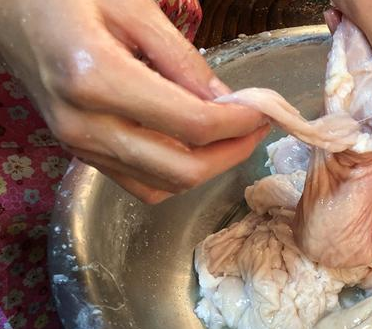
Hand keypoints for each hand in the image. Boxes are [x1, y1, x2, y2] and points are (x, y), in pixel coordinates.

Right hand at [0, 0, 268, 202]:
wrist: (8, 11)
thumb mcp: (132, 7)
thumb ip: (183, 60)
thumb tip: (226, 102)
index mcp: (96, 80)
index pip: (191, 125)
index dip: (238, 124)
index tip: (264, 110)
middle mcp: (84, 126)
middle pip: (182, 170)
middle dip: (231, 153)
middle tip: (256, 128)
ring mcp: (79, 147)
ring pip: (164, 186)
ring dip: (208, 168)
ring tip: (231, 136)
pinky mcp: (80, 154)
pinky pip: (141, 185)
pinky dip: (177, 175)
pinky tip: (194, 147)